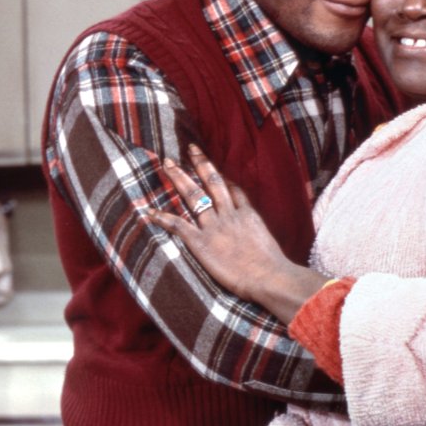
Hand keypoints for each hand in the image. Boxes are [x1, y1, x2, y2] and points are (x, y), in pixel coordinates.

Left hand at [144, 146, 326, 323]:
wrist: (270, 277)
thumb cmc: (275, 269)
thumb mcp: (271, 247)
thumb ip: (261, 239)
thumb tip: (264, 246)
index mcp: (248, 215)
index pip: (233, 190)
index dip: (221, 176)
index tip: (212, 165)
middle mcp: (230, 216)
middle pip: (212, 182)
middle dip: (199, 164)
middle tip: (188, 149)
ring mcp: (215, 227)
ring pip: (194, 195)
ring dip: (179, 178)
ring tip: (168, 164)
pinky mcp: (202, 243)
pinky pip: (179, 225)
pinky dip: (164, 217)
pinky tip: (150, 211)